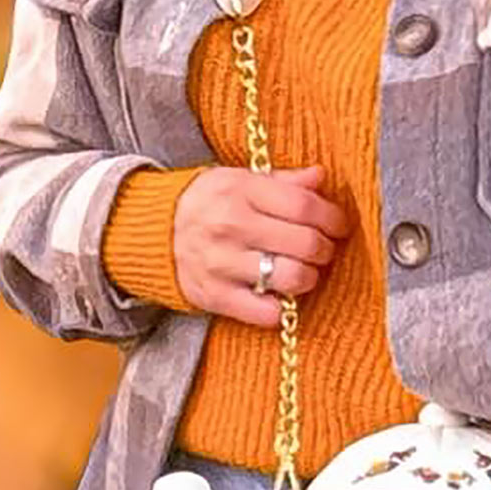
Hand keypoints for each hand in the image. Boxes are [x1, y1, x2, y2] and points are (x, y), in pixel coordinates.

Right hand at [173, 164, 350, 323]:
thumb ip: (282, 181)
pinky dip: (281, 308)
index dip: (332, 218)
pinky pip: (266, 313)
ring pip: (292, 278)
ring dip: (309, 278)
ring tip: (303, 272)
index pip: (304, 205)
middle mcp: (231, 225)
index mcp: (240, 190)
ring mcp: (222, 263)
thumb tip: (320, 177)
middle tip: (322, 250)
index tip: (338, 226)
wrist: (152, 231)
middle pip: (306, 243)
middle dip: (325, 249)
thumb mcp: (239, 180)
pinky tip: (278, 296)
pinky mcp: (215, 296)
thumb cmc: (207, 203)